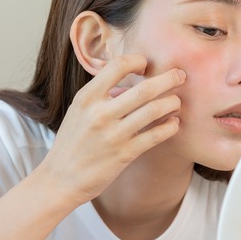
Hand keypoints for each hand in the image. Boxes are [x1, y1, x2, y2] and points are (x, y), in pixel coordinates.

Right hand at [38, 54, 184, 204]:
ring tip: (177, 101)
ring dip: (172, 103)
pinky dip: (170, 127)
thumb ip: (100, 94)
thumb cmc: (72, 141)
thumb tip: (129, 79)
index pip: (118, 65)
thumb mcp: (78, 110)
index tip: (146, 65)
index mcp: (86, 98)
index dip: (138, 61)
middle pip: (144, 88)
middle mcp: (100, 113)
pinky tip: (174, 123)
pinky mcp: (124, 155)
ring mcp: (113, 135)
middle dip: (168, 78)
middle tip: (180, 75)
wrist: (60, 178)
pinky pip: (155, 136)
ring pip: (154, 110)